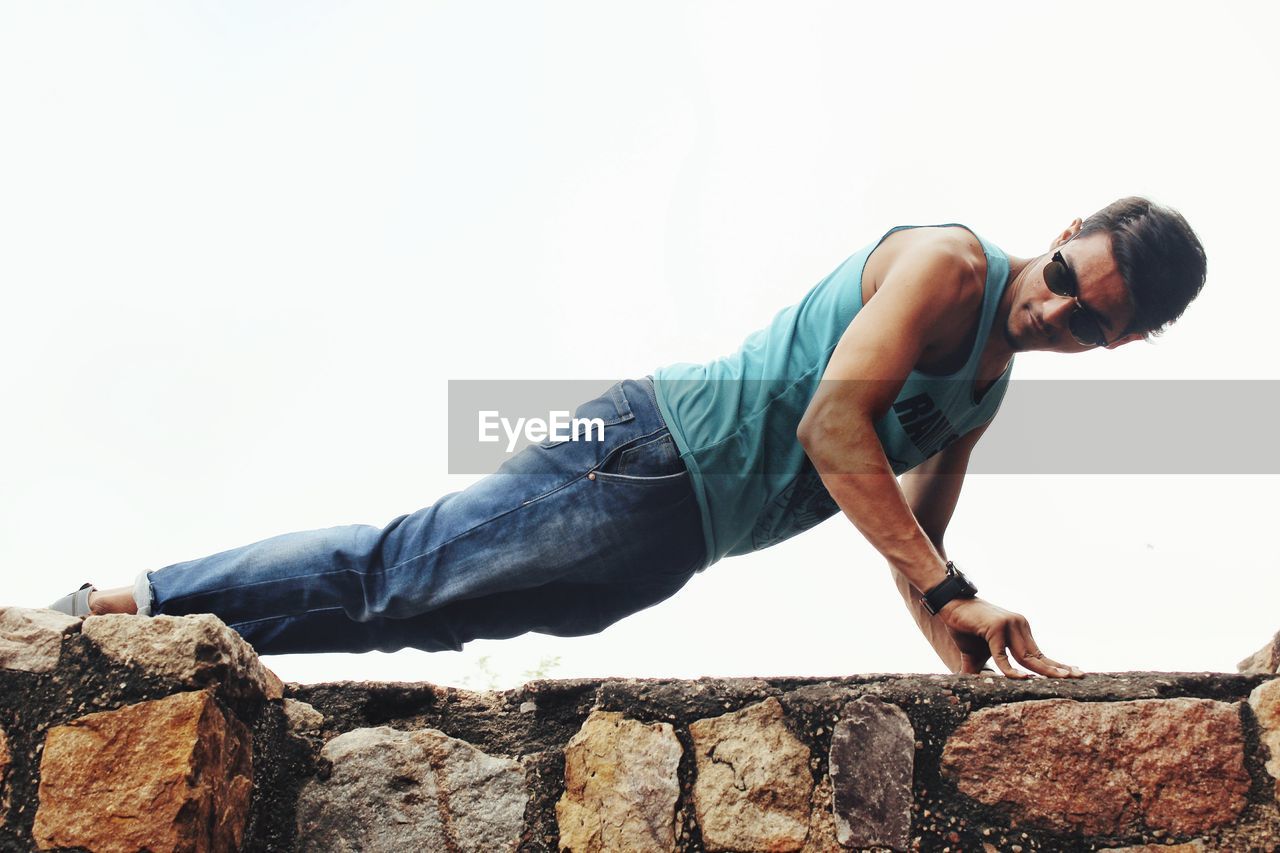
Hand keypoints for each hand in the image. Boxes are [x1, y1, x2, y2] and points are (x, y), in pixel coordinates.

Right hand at [938, 597, 1083, 678]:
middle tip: (1078, 677)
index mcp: (1019, 632)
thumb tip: (975, 687)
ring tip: (1062, 679)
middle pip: (1037, 655)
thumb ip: (982, 669)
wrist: (949, 605)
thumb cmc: (964, 628)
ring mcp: (1008, 625)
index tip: (1074, 673)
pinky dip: (1010, 669)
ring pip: (1026, 656)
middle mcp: (1018, 626)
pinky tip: (1022, 679)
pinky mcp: (995, 628)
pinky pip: (1003, 655)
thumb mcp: (977, 653)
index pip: (1039, 652)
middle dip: (1058, 668)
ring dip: (1043, 670)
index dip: (1055, 665)